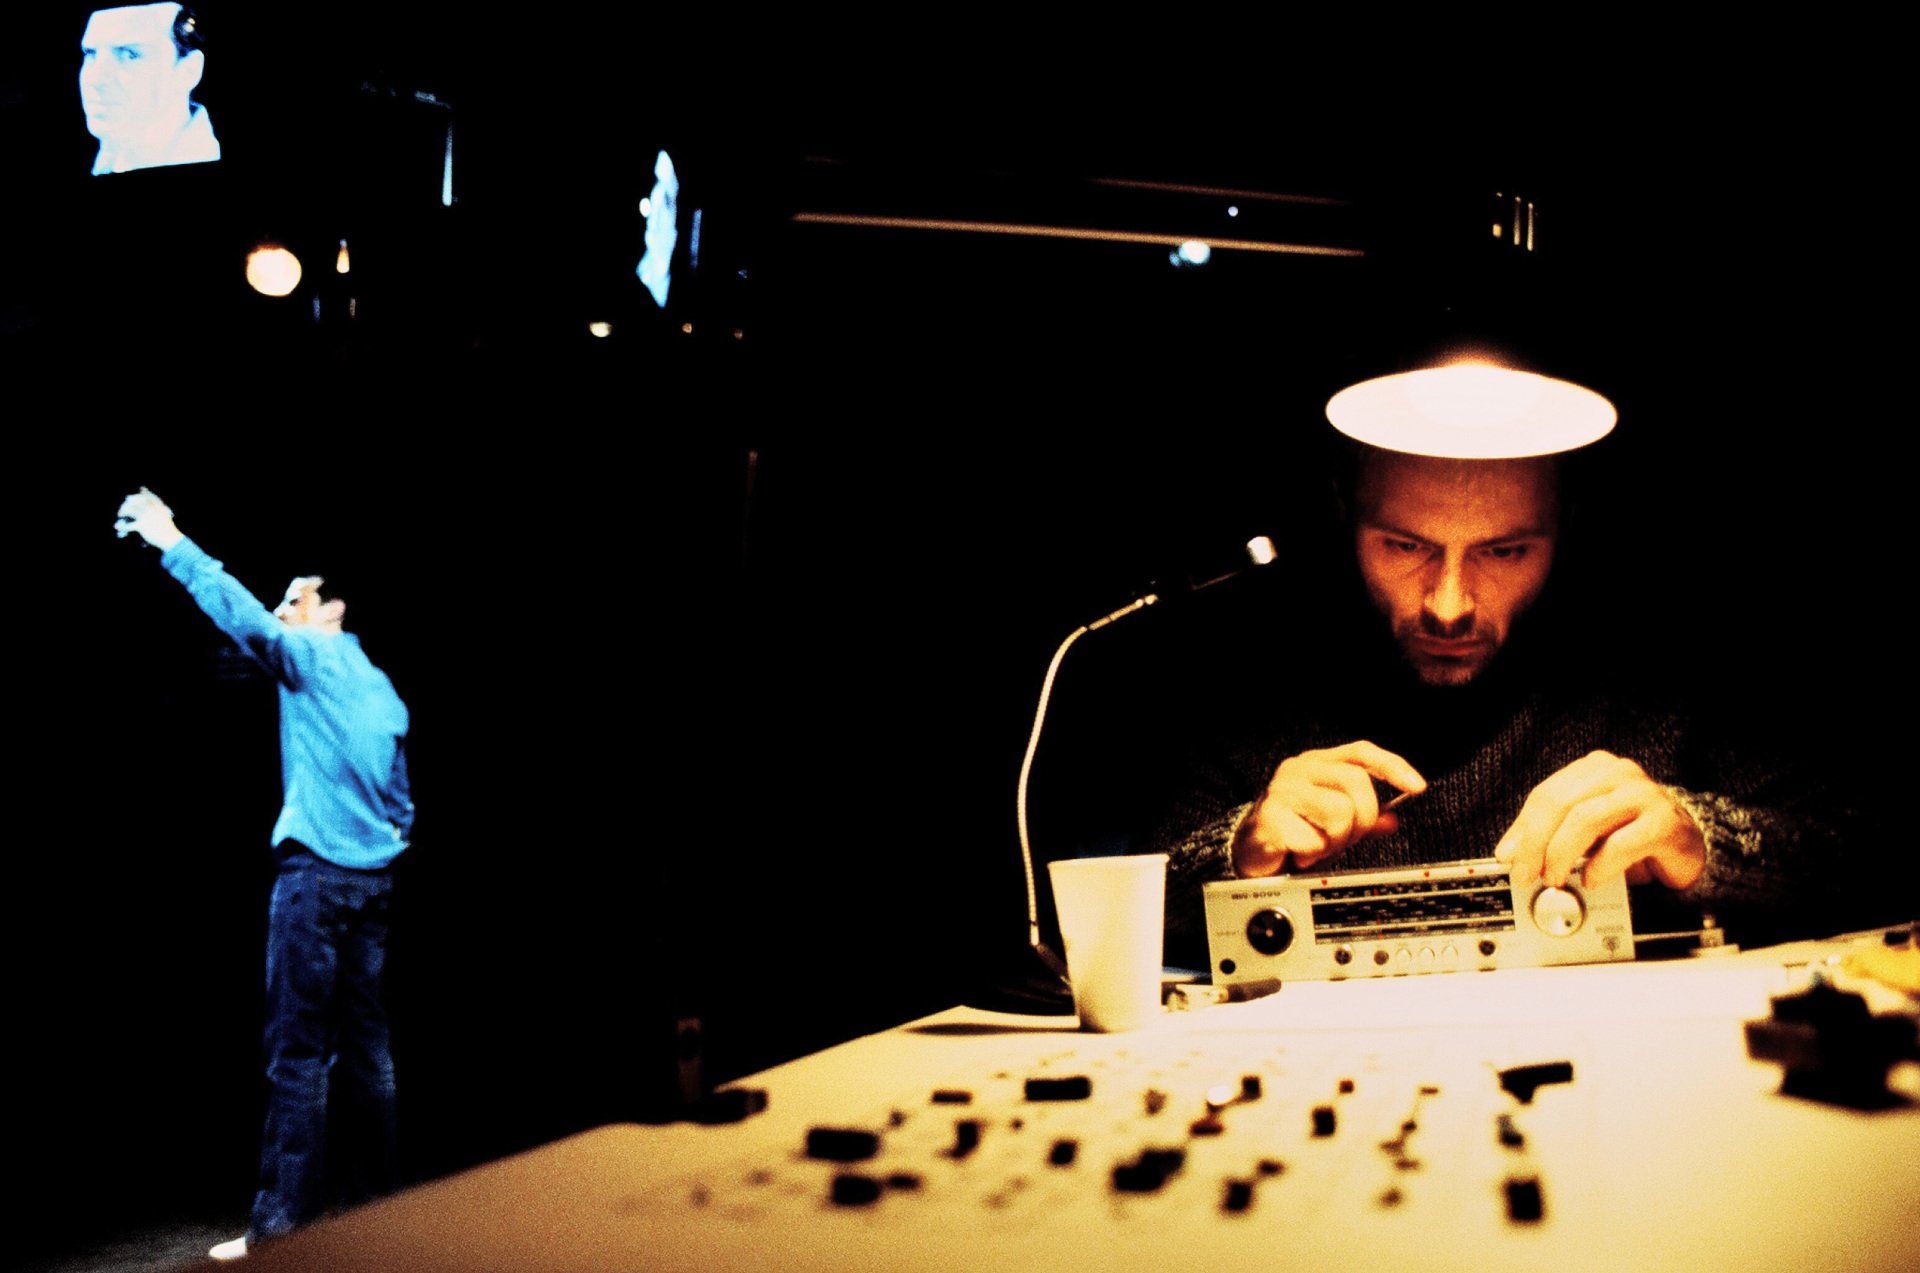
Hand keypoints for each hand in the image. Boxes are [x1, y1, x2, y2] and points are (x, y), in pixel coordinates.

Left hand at [115, 487, 182, 551]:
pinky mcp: (142, 525)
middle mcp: (151, 509)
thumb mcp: (165, 516)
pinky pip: (128, 525)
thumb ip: (159, 510)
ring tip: (120, 514)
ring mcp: (146, 516)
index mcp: (158, 506)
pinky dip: (122, 526)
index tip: (142, 489)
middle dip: (128, 502)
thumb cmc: (168, 529)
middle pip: (136, 500)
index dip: (144, 492)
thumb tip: (152, 508)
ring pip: (130, 510)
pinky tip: (117, 526)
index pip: (149, 496)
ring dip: (123, 511)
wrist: (171, 539)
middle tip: (124, 506)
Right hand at [1232, 741, 1425, 877]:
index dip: (1392, 766)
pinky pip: (1315, 840)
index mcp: (1317, 764)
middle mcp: (1300, 770)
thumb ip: (1365, 820)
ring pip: (1340, 811)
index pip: (1361, 752)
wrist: (1251, 854)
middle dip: (1363, 819)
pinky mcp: (1271, 816)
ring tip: (1320, 845)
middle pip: (1357, 782)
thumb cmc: (1293, 833)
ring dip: (1337, 839)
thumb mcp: (1335, 824)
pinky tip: (1300, 853)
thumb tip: (1393, 820)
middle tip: (1345, 837)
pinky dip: (1314, 855)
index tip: (1418, 787)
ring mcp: (1283, 791)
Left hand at [1495, 751, 1705, 890]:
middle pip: (1561, 804)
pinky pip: (1622, 843)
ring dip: (1563, 854)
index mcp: (1593, 770)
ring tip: (1555, 879)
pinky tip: (1592, 879)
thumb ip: (1549, 837)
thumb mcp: (1584, 834)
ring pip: (1587, 818)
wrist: (1686, 846)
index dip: (1523, 829)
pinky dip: (1600, 865)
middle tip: (1527, 875)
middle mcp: (1618, 774)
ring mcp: (1643, 795)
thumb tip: (1509, 854)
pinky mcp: (1665, 823)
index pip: (1546, 795)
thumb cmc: (1631, 837)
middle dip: (1536, 844)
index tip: (1507, 859)